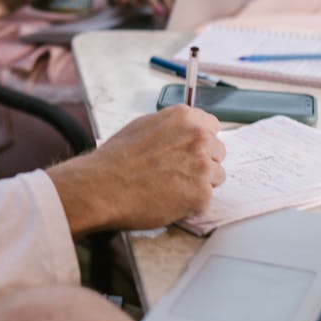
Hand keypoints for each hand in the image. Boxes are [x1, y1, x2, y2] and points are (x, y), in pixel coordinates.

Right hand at [46, 105, 224, 233]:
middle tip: (178, 172)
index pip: (212, 126)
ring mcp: (202, 166)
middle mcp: (198, 138)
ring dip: (200, 182)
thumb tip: (182, 135)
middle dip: (202, 161)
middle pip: (218, 151)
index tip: (190, 150)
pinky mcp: (202, 194)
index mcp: (184, 117)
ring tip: (172, 187)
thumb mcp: (142, 127)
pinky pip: (206, 198)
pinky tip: (169, 199)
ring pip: (217, 175)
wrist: (103, 187)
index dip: (200, 140)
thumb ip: (170, 128)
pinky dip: (191, 202)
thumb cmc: (115, 159)